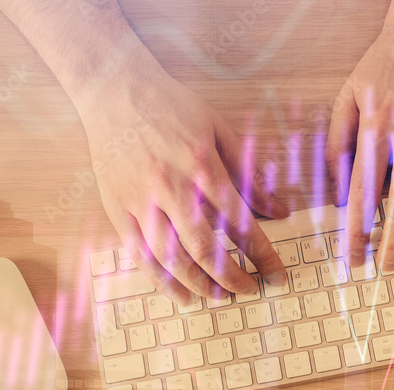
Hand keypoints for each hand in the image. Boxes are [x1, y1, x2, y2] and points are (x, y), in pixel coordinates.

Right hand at [82, 65, 288, 303]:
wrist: (113, 87)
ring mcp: (140, 200)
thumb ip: (249, 173)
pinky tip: (181, 295)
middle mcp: (170, 187)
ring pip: (170, 258)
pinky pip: (139, 254)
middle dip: (232, 277)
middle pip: (205, 248)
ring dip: (199, 285)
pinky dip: (160, 281)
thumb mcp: (219, 129)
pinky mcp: (117, 208)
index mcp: (201, 166)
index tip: (277, 275)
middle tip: (250, 290)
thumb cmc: (170, 105)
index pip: (240, 222)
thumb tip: (280, 209)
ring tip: (220, 298)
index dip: (262, 254)